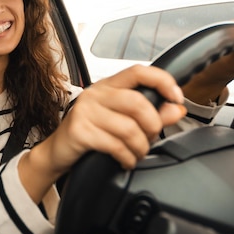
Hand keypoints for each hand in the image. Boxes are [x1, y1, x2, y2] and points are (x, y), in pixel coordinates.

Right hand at [18, 65, 185, 202]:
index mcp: (108, 86)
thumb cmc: (89, 133)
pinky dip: (127, 157)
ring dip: (140, 147)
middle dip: (152, 126)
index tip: (176, 97)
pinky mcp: (80, 131)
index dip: (162, 81)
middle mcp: (96, 94)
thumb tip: (176, 108)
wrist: (57, 152)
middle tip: (150, 139)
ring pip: (129, 128)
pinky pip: (115, 145)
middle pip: (137, 103)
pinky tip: (125, 160)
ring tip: (137, 154)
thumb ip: (151, 114)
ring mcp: (86, 111)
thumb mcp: (121, 121)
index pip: (139, 72)